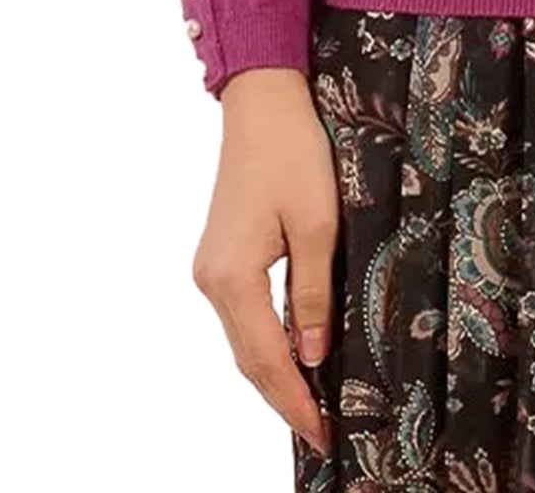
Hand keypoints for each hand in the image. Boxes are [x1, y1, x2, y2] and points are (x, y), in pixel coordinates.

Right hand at [191, 68, 337, 461]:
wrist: (263, 100)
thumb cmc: (294, 151)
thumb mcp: (319, 224)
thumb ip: (312, 295)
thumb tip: (312, 357)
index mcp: (232, 276)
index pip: (265, 359)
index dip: (295, 400)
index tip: (322, 433)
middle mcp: (211, 279)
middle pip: (248, 357)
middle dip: (284, 397)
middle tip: (323, 430)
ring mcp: (212, 268)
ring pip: (244, 339)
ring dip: (275, 372)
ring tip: (314, 402)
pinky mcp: (221, 255)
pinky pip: (244, 315)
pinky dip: (267, 341)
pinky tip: (295, 352)